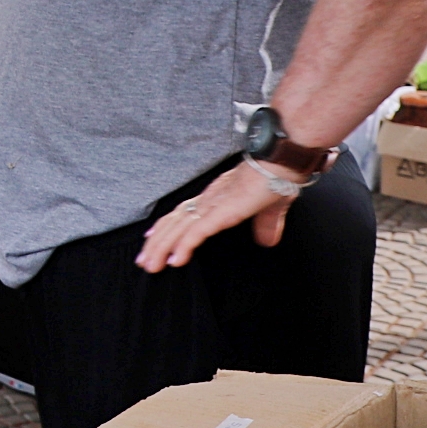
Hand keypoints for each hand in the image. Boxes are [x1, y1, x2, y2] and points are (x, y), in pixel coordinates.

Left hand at [135, 161, 299, 272]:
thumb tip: (267, 241)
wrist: (282, 162)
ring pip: (179, 228)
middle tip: (144, 260)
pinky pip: (197, 232)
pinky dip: (184, 246)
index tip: (154, 238)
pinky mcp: (222, 212)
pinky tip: (175, 260)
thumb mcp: (270, 208)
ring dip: (162, 247)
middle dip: (157, 242)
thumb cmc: (277, 177)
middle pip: (175, 221)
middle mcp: (210, 199)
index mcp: (217, 195)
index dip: (168, 225)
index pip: (185, 211)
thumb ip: (265, 224)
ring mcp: (214, 204)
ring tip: (150, 264)